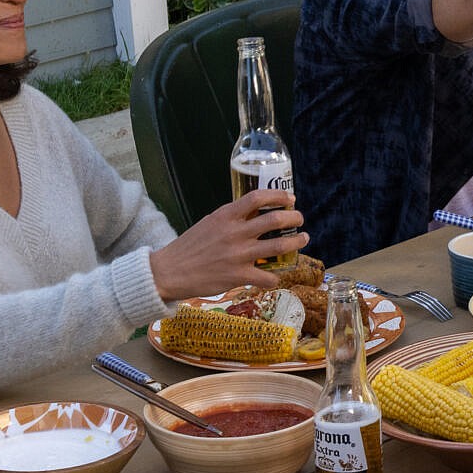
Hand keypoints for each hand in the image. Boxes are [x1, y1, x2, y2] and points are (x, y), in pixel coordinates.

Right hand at [150, 188, 310, 300]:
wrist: (168, 271)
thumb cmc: (189, 247)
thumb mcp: (209, 223)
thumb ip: (231, 218)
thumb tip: (255, 212)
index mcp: (225, 216)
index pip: (257, 198)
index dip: (278, 195)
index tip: (290, 198)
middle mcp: (234, 233)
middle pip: (275, 220)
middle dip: (295, 217)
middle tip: (300, 219)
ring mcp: (238, 255)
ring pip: (280, 245)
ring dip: (297, 242)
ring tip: (303, 239)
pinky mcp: (237, 276)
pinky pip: (267, 276)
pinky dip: (275, 277)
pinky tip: (275, 277)